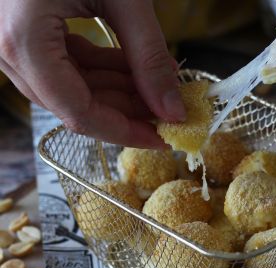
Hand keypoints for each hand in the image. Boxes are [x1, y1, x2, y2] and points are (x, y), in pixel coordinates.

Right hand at [0, 0, 185, 147]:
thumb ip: (148, 56)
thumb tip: (172, 108)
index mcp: (25, 41)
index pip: (79, 114)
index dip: (125, 132)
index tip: (160, 137)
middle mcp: (10, 50)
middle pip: (77, 104)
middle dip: (127, 110)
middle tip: (166, 107)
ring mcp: (15, 43)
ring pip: (74, 89)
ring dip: (119, 91)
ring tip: (157, 85)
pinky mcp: (28, 34)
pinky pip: (68, 67)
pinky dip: (104, 71)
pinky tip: (134, 68)